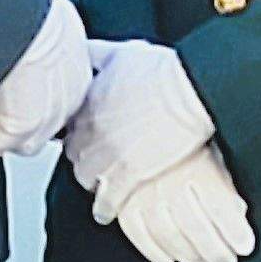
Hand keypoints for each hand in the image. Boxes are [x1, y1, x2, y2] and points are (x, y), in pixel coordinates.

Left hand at [61, 36, 218, 194]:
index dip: (79, 134)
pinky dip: (104, 208)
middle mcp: (90, 129)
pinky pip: (106, 201)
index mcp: (88, 101)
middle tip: (96, 162)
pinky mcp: (126, 175)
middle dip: (82, 158)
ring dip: (93, 183)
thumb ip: (98, 53)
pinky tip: (106, 212)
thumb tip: (84, 49)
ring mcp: (106, 154)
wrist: (191, 92)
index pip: (69, 127)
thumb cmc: (164, 70)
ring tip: (103, 185)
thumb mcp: (122, 52)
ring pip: (85, 178)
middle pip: (73, 154)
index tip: (86, 139)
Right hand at [102, 144, 254, 261]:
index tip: (245, 247)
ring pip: (169, 235)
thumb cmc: (182, 130)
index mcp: (197, 166)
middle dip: (216, 252)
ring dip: (188, 256)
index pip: (222, 210)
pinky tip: (168, 260)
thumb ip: (223, 183)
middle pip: (197, 229)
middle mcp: (170, 180)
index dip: (236, 234)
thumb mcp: (211, 150)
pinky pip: (137, 232)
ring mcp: (143, 190)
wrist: (141, 109)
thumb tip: (237, 213)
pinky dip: (152, 251)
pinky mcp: (123, 197)